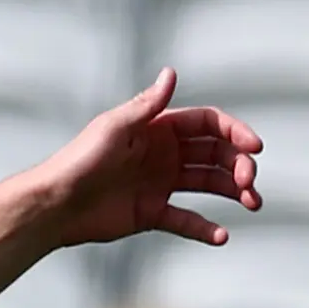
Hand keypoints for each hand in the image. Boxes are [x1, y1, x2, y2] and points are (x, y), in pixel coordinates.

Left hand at [32, 67, 262, 248]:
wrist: (53, 205)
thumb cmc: (79, 161)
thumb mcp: (115, 128)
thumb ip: (147, 105)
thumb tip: (171, 71)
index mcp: (158, 128)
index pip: (210, 125)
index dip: (235, 132)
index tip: (254, 147)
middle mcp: (164, 154)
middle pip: (216, 154)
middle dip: (238, 165)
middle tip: (249, 181)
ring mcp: (159, 184)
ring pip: (208, 184)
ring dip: (234, 192)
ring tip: (253, 203)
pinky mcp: (151, 213)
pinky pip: (186, 219)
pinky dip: (204, 228)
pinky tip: (222, 235)